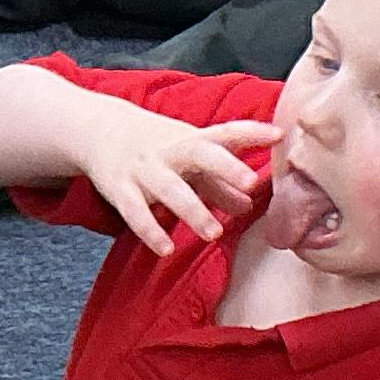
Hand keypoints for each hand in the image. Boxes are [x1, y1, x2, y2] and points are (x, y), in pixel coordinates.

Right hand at [76, 102, 275, 257]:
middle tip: (251, 183)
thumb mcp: (189, 157)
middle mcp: (169, 151)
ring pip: (170, 188)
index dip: (252, 133)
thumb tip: (249, 206)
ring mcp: (143, 169)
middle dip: (225, 166)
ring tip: (214, 233)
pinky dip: (149, 230)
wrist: (100, 131)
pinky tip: (165, 249)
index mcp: (191, 139)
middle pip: (200, 154)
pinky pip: (134, 212)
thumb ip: (219, 183)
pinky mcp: (119, 189)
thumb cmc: (157, 147)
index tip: (279, 135)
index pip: (226, 133)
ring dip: (192, 210)